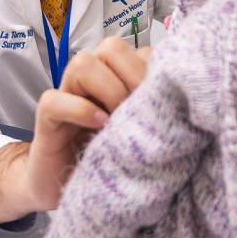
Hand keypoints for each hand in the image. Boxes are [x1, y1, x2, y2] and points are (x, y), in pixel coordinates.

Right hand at [0, 37, 150, 223]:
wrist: (72, 190)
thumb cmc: (112, 157)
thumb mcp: (142, 131)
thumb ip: (158, 108)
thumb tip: (188, 96)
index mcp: (119, 78)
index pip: (140, 50)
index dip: (154, 70)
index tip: (165, 100)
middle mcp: (94, 80)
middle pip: (111, 47)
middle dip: (130, 74)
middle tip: (139, 109)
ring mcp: (68, 95)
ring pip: (82, 64)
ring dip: (107, 88)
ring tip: (117, 118)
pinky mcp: (47, 119)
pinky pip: (55, 100)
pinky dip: (80, 110)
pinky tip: (99, 126)